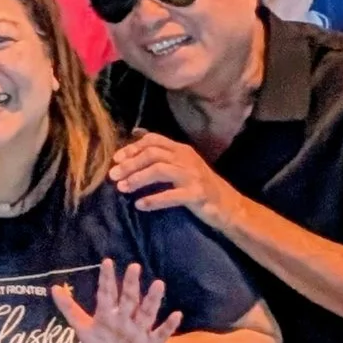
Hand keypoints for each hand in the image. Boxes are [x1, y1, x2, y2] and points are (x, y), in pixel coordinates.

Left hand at [50, 259, 181, 342]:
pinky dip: (169, 325)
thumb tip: (53, 288)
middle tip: (134, 267)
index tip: (107, 262)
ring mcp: (140, 330)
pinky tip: (177, 314)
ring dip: (153, 299)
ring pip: (147, 312)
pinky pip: (161, 333)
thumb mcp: (83, 329)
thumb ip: (69, 309)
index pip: (107, 294)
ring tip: (159, 284)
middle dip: (131, 284)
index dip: (106, 280)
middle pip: (129, 299)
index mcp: (108, 314)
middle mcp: (125, 318)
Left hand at [108, 132, 241, 229]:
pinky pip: (171, 195)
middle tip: (112, 176)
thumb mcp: (182, 165)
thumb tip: (135, 136)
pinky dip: (153, 199)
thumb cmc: (200, 186)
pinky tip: (140, 205)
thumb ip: (162, 154)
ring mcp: (193, 176)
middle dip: (129, 164)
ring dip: (137, 179)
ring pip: (159, 170)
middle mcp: (187, 159)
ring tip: (122, 189)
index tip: (115, 159)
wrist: (230, 206)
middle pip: (152, 154)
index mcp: (182, 150)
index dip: (132, 148)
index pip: (153, 140)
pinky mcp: (198, 194)